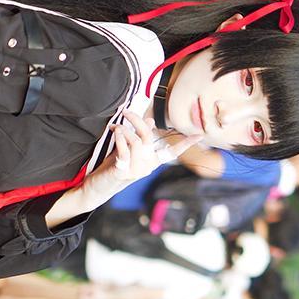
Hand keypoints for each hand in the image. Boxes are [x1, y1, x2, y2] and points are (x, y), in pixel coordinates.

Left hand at [81, 110, 202, 205]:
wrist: (99, 186)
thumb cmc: (115, 166)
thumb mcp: (128, 150)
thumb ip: (139, 137)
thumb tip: (150, 120)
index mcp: (152, 161)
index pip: (172, 152)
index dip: (186, 143)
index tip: (200, 134)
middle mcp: (147, 166)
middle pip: (148, 138)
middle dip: (137, 121)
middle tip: (126, 112)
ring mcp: (136, 170)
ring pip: (136, 142)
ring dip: (124, 130)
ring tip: (115, 127)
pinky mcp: (123, 172)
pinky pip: (125, 152)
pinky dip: (120, 139)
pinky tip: (115, 132)